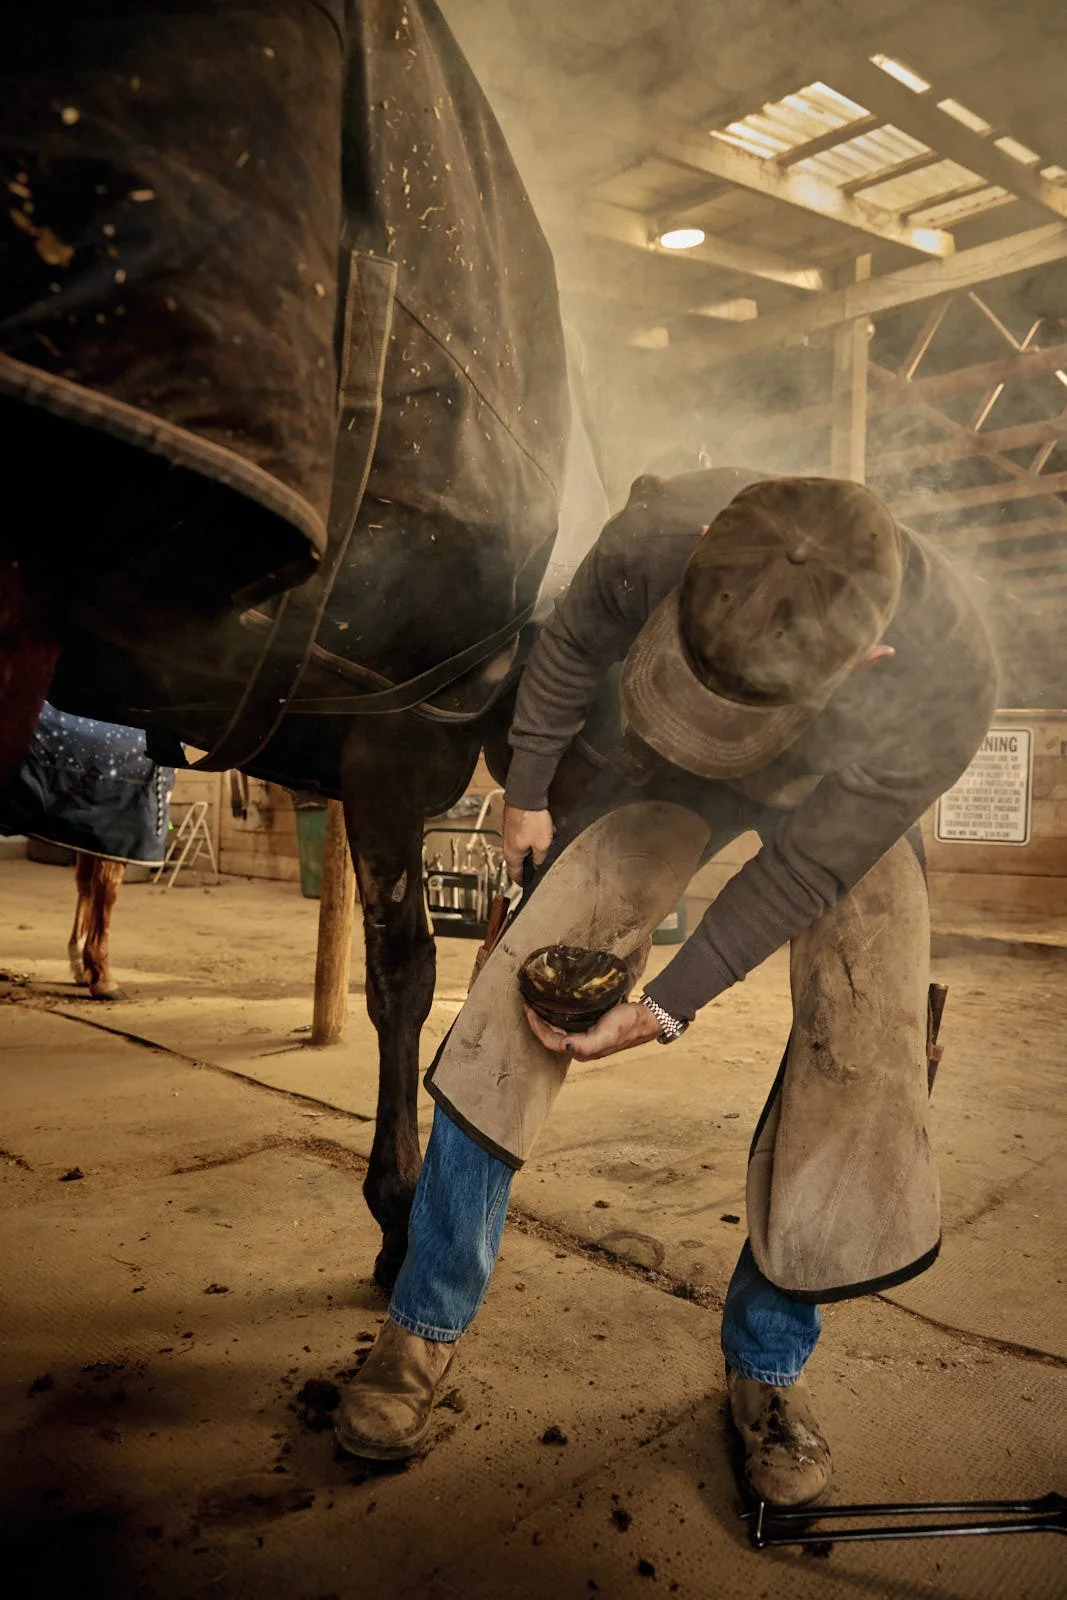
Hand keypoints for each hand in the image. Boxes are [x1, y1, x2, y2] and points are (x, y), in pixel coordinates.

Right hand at [503, 803, 553, 884]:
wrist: (526, 796)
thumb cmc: (532, 818)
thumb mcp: (542, 844)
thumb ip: (540, 859)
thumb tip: (539, 868)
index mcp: (512, 854)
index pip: (515, 875)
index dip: (523, 882)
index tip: (529, 885)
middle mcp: (507, 845)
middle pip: (518, 862)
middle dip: (531, 863)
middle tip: (542, 863)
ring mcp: (508, 834)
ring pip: (522, 848)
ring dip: (532, 849)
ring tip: (544, 844)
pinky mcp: (512, 824)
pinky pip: (522, 837)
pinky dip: (531, 838)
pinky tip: (541, 832)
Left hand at [522, 999, 661, 1061]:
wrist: (646, 1018)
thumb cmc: (627, 1025)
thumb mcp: (607, 1035)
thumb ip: (585, 1045)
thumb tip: (564, 1045)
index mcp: (581, 1051)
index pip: (549, 1041)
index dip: (536, 1026)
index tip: (528, 1007)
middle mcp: (580, 1047)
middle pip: (549, 1037)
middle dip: (536, 1022)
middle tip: (527, 1002)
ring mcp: (584, 1038)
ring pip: (556, 1031)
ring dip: (544, 1018)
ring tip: (535, 1002)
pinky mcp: (589, 1029)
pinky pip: (565, 1024)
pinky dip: (555, 1015)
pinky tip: (553, 1005)